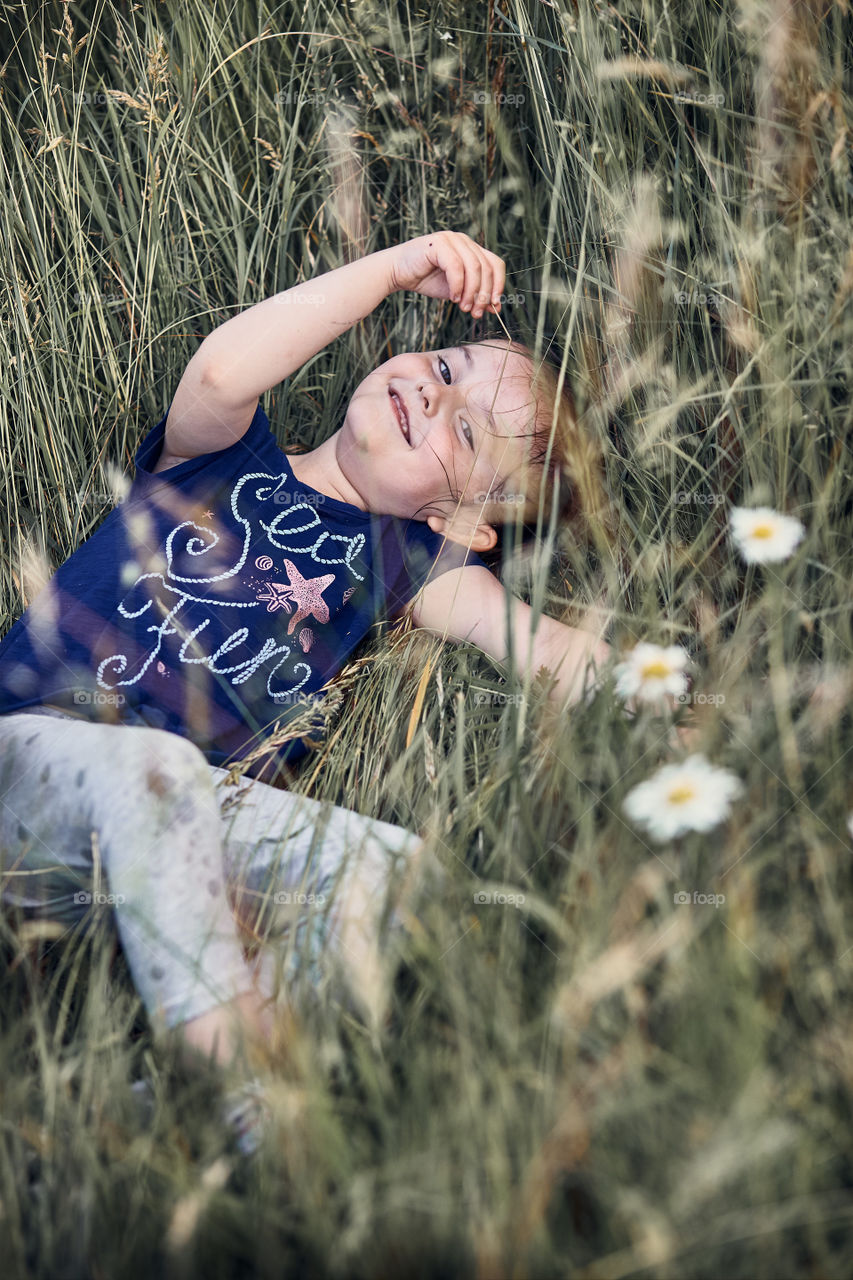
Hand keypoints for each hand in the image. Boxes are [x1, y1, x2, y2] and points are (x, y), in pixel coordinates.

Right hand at [388, 231, 505, 316]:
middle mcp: (464, 241)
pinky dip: (457, 285)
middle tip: (475, 313)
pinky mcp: (439, 243)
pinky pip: (456, 266)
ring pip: (473, 267)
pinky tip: (452, 298)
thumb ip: (474, 296)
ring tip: (463, 307)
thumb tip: (494, 308)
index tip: (494, 305)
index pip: (496, 264)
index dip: (499, 285)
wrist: (397, 272)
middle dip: (483, 294)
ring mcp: (451, 239)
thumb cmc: (426, 279)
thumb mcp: (456, 292)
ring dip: (471, 292)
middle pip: (486, 267)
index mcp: (471, 249)